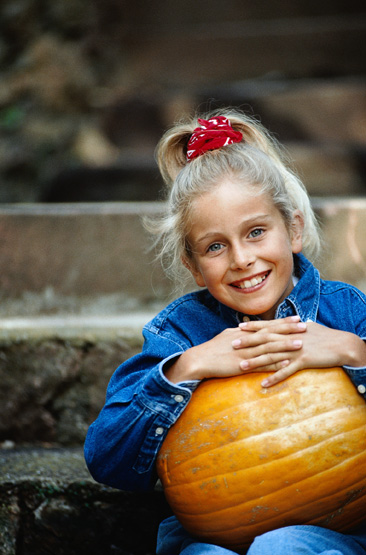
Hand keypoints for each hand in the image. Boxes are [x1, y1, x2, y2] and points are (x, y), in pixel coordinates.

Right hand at [165, 316, 304, 383]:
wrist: (198, 360)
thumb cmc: (211, 350)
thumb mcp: (226, 338)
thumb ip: (241, 335)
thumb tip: (249, 330)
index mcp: (242, 332)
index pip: (266, 325)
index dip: (282, 322)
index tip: (296, 318)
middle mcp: (245, 340)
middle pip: (270, 332)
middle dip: (288, 329)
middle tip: (305, 326)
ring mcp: (244, 352)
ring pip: (268, 347)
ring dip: (286, 345)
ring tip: (301, 343)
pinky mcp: (241, 366)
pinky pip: (261, 365)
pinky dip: (275, 364)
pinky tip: (287, 363)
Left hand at [236, 320, 365, 387]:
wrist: (343, 345)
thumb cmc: (326, 336)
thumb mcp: (309, 328)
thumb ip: (296, 327)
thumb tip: (292, 323)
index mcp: (290, 330)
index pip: (268, 327)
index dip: (253, 327)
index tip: (239, 327)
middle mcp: (290, 338)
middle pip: (265, 340)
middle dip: (248, 343)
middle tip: (232, 345)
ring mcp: (295, 350)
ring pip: (271, 356)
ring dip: (255, 362)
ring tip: (241, 366)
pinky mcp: (303, 361)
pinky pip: (285, 371)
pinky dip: (274, 378)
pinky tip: (263, 384)